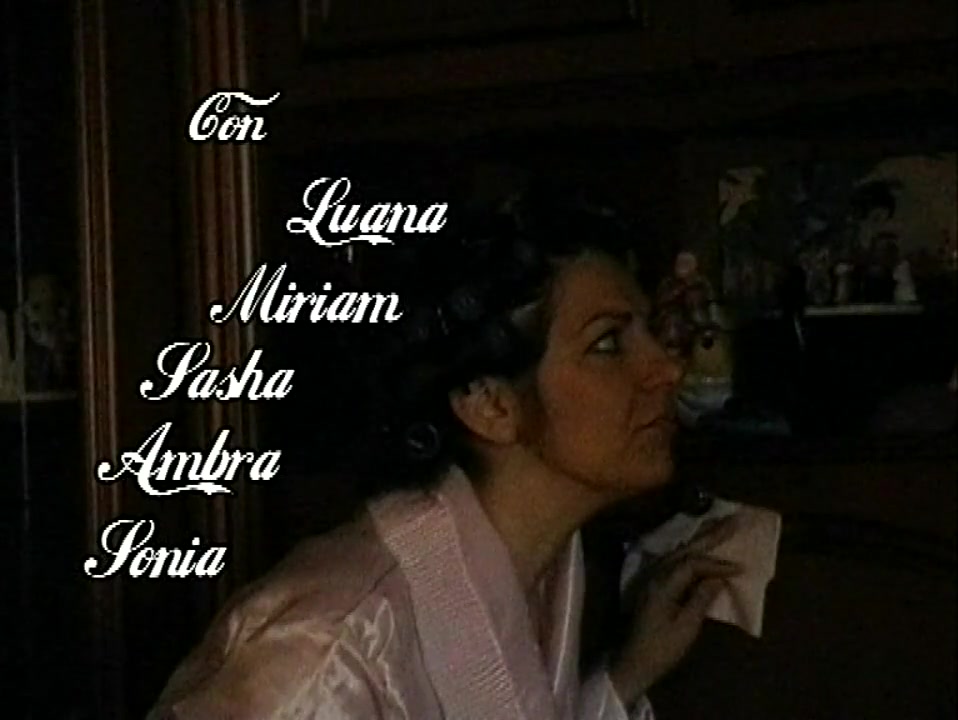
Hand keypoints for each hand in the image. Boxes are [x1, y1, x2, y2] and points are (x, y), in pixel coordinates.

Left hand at [609, 516, 741, 706]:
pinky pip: (675, 561)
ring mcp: (653, 579)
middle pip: (685, 549)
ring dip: (700, 540)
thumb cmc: (661, 648)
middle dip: (709, 535)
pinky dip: (691, 552)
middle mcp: (656, 575)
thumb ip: (701, 599)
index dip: (717, 564)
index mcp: (663, 584)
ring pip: (679, 552)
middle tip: (733, 519)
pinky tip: (700, 548)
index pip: (693, 564)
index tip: (740, 567)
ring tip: (719, 526)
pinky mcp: (655, 586)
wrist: (634, 663)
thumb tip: (717, 578)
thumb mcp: (686, 627)